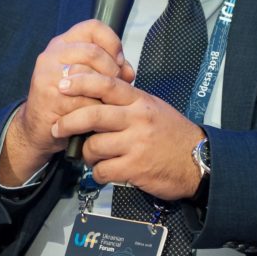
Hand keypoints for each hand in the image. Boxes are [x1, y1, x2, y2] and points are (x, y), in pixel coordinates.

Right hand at [0, 20, 134, 185]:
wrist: (39, 128)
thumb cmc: (69, 101)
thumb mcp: (87, 77)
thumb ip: (109, 68)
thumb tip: (128, 71)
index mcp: (63, 44)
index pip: (93, 27)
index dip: (112, 42)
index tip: (119, 61)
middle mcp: (52, 55)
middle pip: (93, 52)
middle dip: (112, 71)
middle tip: (117, 87)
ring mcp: (48, 75)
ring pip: (88, 76)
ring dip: (104, 93)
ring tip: (106, 103)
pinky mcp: (49, 97)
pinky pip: (83, 101)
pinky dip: (95, 110)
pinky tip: (95, 116)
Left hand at [51, 71, 206, 200]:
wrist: (199, 161)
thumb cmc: (172, 134)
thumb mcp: (153, 108)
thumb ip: (127, 102)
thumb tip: (95, 95)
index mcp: (140, 101)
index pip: (106, 84)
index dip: (81, 82)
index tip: (63, 83)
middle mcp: (137, 119)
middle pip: (93, 115)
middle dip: (68, 121)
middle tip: (57, 127)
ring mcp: (137, 144)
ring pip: (94, 146)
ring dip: (87, 154)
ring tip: (94, 156)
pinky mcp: (136, 168)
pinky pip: (103, 170)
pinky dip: (99, 173)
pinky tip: (106, 171)